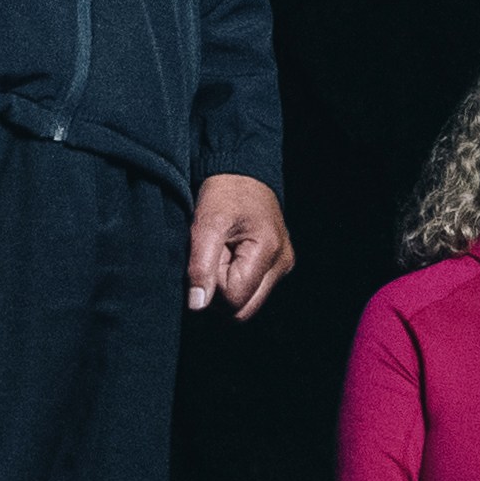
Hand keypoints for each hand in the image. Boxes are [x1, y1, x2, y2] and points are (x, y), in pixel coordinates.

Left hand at [185, 174, 294, 317]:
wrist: (242, 171)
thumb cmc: (226, 191)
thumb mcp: (207, 223)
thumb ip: (201, 266)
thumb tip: (197, 305)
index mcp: (269, 252)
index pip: (233, 299)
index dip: (212, 282)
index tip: (208, 253)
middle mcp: (282, 264)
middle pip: (243, 310)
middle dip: (220, 293)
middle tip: (212, 259)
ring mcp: (281, 266)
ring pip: (247, 303)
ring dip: (226, 286)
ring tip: (220, 255)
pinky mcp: (276, 266)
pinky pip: (251, 290)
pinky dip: (234, 281)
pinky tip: (229, 257)